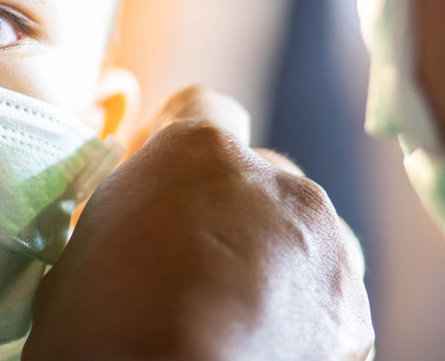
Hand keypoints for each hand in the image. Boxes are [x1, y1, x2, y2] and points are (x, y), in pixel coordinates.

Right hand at [24, 87, 372, 360]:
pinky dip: (302, 315)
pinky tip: (261, 344)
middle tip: (192, 261)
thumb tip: (143, 207)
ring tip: (233, 311)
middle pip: (262, 174)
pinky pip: (326, 296)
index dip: (180, 144)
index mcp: (201, 150)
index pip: (205, 107)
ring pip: (305, 234)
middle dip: (234, 207)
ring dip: (276, 257)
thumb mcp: (88, 234)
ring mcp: (328, 250)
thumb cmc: (99, 323)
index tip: (162, 182)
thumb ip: (132, 199)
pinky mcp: (356, 317)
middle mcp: (280, 183)